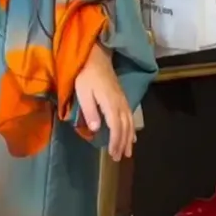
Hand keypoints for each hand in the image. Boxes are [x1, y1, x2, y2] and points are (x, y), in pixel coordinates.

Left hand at [75, 43, 135, 160]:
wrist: (95, 57)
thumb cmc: (85, 76)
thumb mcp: (83, 93)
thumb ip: (90, 111)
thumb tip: (97, 129)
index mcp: (110, 103)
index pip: (116, 127)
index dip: (115, 142)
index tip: (113, 154)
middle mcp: (120, 103)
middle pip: (124, 127)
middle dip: (122, 144)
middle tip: (119, 158)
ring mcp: (123, 101)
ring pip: (130, 123)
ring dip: (129, 139)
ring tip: (127, 153)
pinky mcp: (122, 98)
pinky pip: (131, 117)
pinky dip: (132, 129)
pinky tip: (132, 137)